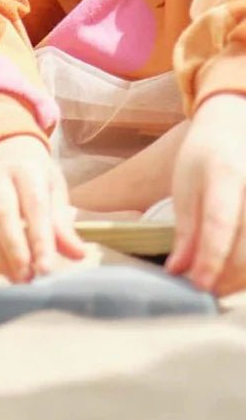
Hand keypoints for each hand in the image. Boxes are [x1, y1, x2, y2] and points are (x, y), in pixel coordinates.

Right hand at [0, 135, 85, 282]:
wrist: (4, 152)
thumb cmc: (35, 177)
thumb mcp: (55, 191)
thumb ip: (63, 223)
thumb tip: (77, 254)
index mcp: (26, 169)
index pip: (34, 206)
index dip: (39, 239)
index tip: (46, 269)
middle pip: (1, 214)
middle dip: (14, 249)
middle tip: (28, 278)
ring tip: (18, 279)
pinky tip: (5, 269)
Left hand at [166, 93, 245, 294]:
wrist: (234, 127)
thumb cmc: (204, 157)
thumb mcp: (185, 187)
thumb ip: (186, 230)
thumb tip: (179, 271)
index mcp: (226, 175)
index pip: (220, 223)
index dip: (211, 258)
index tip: (197, 284)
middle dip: (225, 277)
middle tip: (201, 292)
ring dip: (241, 278)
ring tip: (217, 287)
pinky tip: (236, 275)